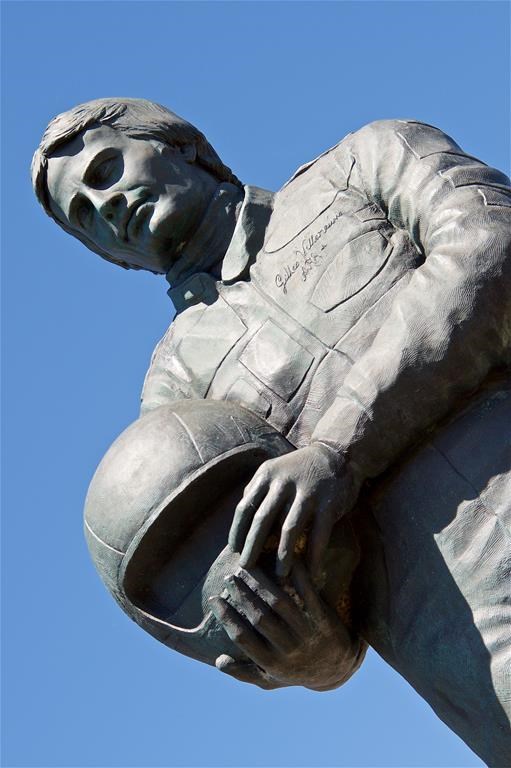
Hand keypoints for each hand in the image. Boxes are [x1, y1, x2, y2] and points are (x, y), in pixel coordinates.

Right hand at [209, 562, 362, 690]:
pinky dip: (297, 576)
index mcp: (272, 664)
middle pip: (260, 618)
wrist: (340, 670)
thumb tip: (218, 661)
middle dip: (242, 595)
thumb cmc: (297, 671)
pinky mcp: (324, 619)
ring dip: (262, 584)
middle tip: (229, 577)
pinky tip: (285, 561)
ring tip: (249, 568)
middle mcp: (289, 650)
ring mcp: (308, 634)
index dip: (227, 618)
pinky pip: (308, 594)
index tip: (215, 599)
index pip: (243, 638)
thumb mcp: (270, 680)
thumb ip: (243, 673)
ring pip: (280, 604)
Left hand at [228, 443, 360, 580]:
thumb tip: (239, 521)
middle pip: (262, 519)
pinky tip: (311, 573)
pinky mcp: (328, 503)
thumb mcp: (274, 471)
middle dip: (252, 547)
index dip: (237, 531)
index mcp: (266, 475)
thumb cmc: (299, 469)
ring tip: (280, 576)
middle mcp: (283, 482)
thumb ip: (258, 491)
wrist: (337, 455)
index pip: (244, 506)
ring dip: (283, 555)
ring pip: (289, 529)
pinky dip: (314, 557)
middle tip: (246, 568)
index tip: (234, 551)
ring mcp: (307, 492)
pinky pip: (319, 535)